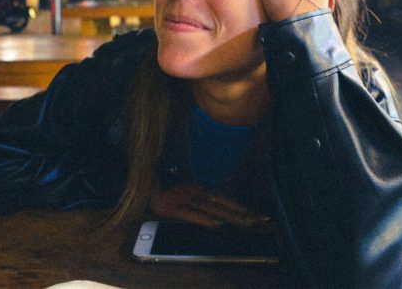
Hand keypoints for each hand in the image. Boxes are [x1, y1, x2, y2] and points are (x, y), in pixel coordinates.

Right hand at [149, 183, 269, 228]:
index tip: (259, 216)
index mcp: (198, 186)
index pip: (225, 199)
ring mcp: (182, 198)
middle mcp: (193, 191)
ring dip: (231, 217)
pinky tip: (217, 224)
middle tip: (263, 222)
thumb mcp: (183, 187)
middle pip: (223, 205)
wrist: (138, 178)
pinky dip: (204, 219)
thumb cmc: (160, 182)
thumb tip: (219, 203)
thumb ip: (199, 193)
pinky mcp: (169, 208)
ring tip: (248, 224)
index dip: (243, 207)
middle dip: (244, 214)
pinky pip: (190, 214)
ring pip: (211, 209)